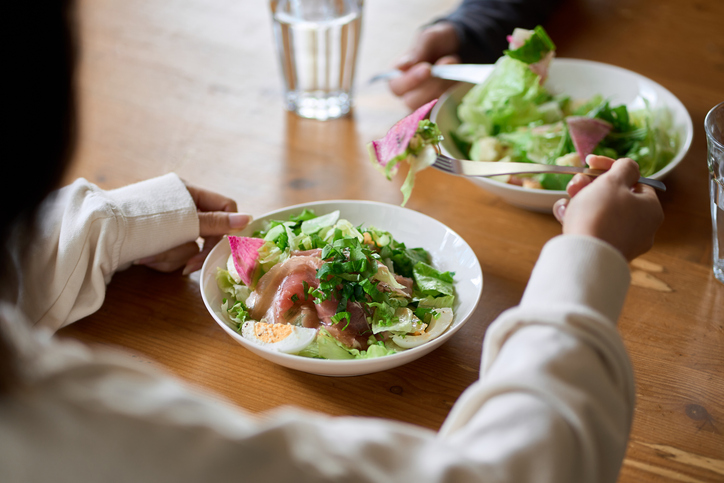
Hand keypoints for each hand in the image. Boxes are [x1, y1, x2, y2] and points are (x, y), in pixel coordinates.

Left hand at [135, 182, 250, 274]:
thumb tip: (249, 219)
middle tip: (188, 268)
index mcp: (189, 192)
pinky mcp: (156, 241)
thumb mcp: (184, 221)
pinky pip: (172, 254)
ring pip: (189, 247)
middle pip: (207, 233)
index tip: (224, 247)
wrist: (97, 234)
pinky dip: (160, 260)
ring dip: (171, 256)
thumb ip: (216, 223)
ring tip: (148, 256)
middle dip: (194, 251)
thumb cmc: (141, 222)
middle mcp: (180, 207)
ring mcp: (167, 226)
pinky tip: (142, 259)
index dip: (228, 228)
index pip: (225, 208)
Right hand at [389, 22, 460, 109]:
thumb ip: (418, 50)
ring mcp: (425, 103)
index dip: (410, 80)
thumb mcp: (429, 38)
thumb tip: (404, 65)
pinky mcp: (441, 108)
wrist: (461, 48)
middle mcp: (409, 93)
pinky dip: (452, 99)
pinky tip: (458, 84)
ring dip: (443, 89)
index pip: (396, 86)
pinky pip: (444, 112)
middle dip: (430, 86)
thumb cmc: (439, 42)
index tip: (427, 68)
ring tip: (453, 70)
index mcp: (398, 76)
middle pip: (411, 101)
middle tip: (444, 67)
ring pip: (429, 107)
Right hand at [552, 156, 663, 260]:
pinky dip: (579, 220)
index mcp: (651, 208)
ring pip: (601, 213)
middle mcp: (642, 227)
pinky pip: (593, 230)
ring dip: (581, 201)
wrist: (584, 256)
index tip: (590, 163)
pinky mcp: (605, 253)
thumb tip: (629, 167)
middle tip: (575, 184)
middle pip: (615, 197)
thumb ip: (625, 167)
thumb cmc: (601, 214)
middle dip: (591, 186)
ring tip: (566, 202)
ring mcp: (624, 242)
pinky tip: (564, 216)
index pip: (634, 181)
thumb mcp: (613, 181)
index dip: (610, 169)